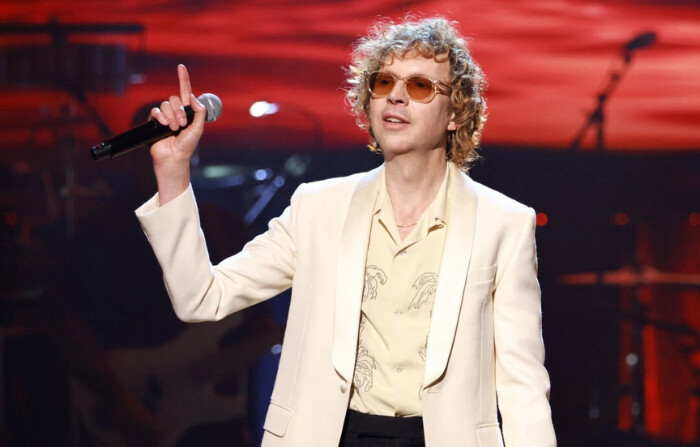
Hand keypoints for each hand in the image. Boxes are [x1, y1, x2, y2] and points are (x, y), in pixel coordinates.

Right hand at [149, 64, 207, 203]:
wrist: (174, 157)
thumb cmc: (187, 145)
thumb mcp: (198, 128)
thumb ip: (199, 112)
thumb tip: (192, 97)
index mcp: (187, 112)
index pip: (185, 92)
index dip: (183, 79)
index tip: (181, 67)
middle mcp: (175, 112)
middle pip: (174, 98)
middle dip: (179, 111)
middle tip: (182, 124)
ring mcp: (165, 116)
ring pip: (165, 104)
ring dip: (171, 116)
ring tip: (174, 129)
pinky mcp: (154, 122)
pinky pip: (156, 111)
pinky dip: (161, 117)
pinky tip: (164, 126)